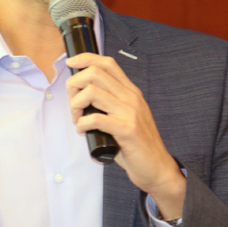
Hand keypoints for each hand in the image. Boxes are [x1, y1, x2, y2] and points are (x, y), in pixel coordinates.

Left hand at [66, 54, 185, 219]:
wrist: (157, 168)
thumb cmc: (136, 145)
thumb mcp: (125, 117)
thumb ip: (109, 105)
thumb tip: (82, 98)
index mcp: (131, 92)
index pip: (108, 63)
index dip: (86, 58)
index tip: (71, 63)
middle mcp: (131, 98)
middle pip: (96, 73)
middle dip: (75, 84)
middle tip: (73, 103)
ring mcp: (130, 112)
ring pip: (92, 92)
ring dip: (76, 104)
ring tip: (77, 118)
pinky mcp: (126, 129)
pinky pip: (95, 118)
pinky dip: (81, 123)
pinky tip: (82, 130)